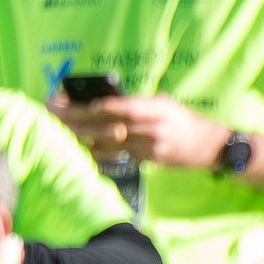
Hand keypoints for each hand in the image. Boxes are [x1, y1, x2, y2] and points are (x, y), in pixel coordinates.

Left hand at [57, 91, 227, 172]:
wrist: (210, 146)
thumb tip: (101, 102)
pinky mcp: (147, 161)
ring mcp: (149, 147)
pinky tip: (78, 147)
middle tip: (53, 116)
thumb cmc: (183, 119)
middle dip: (77, 120)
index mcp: (156, 108)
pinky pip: (116, 156)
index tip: (67, 102)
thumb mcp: (164, 104)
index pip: (118, 108)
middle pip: (107, 125)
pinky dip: (95, 151)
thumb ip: (137, 103)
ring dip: (80, 137)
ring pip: (107, 143)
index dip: (91, 106)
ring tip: (58, 131)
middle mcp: (152, 129)